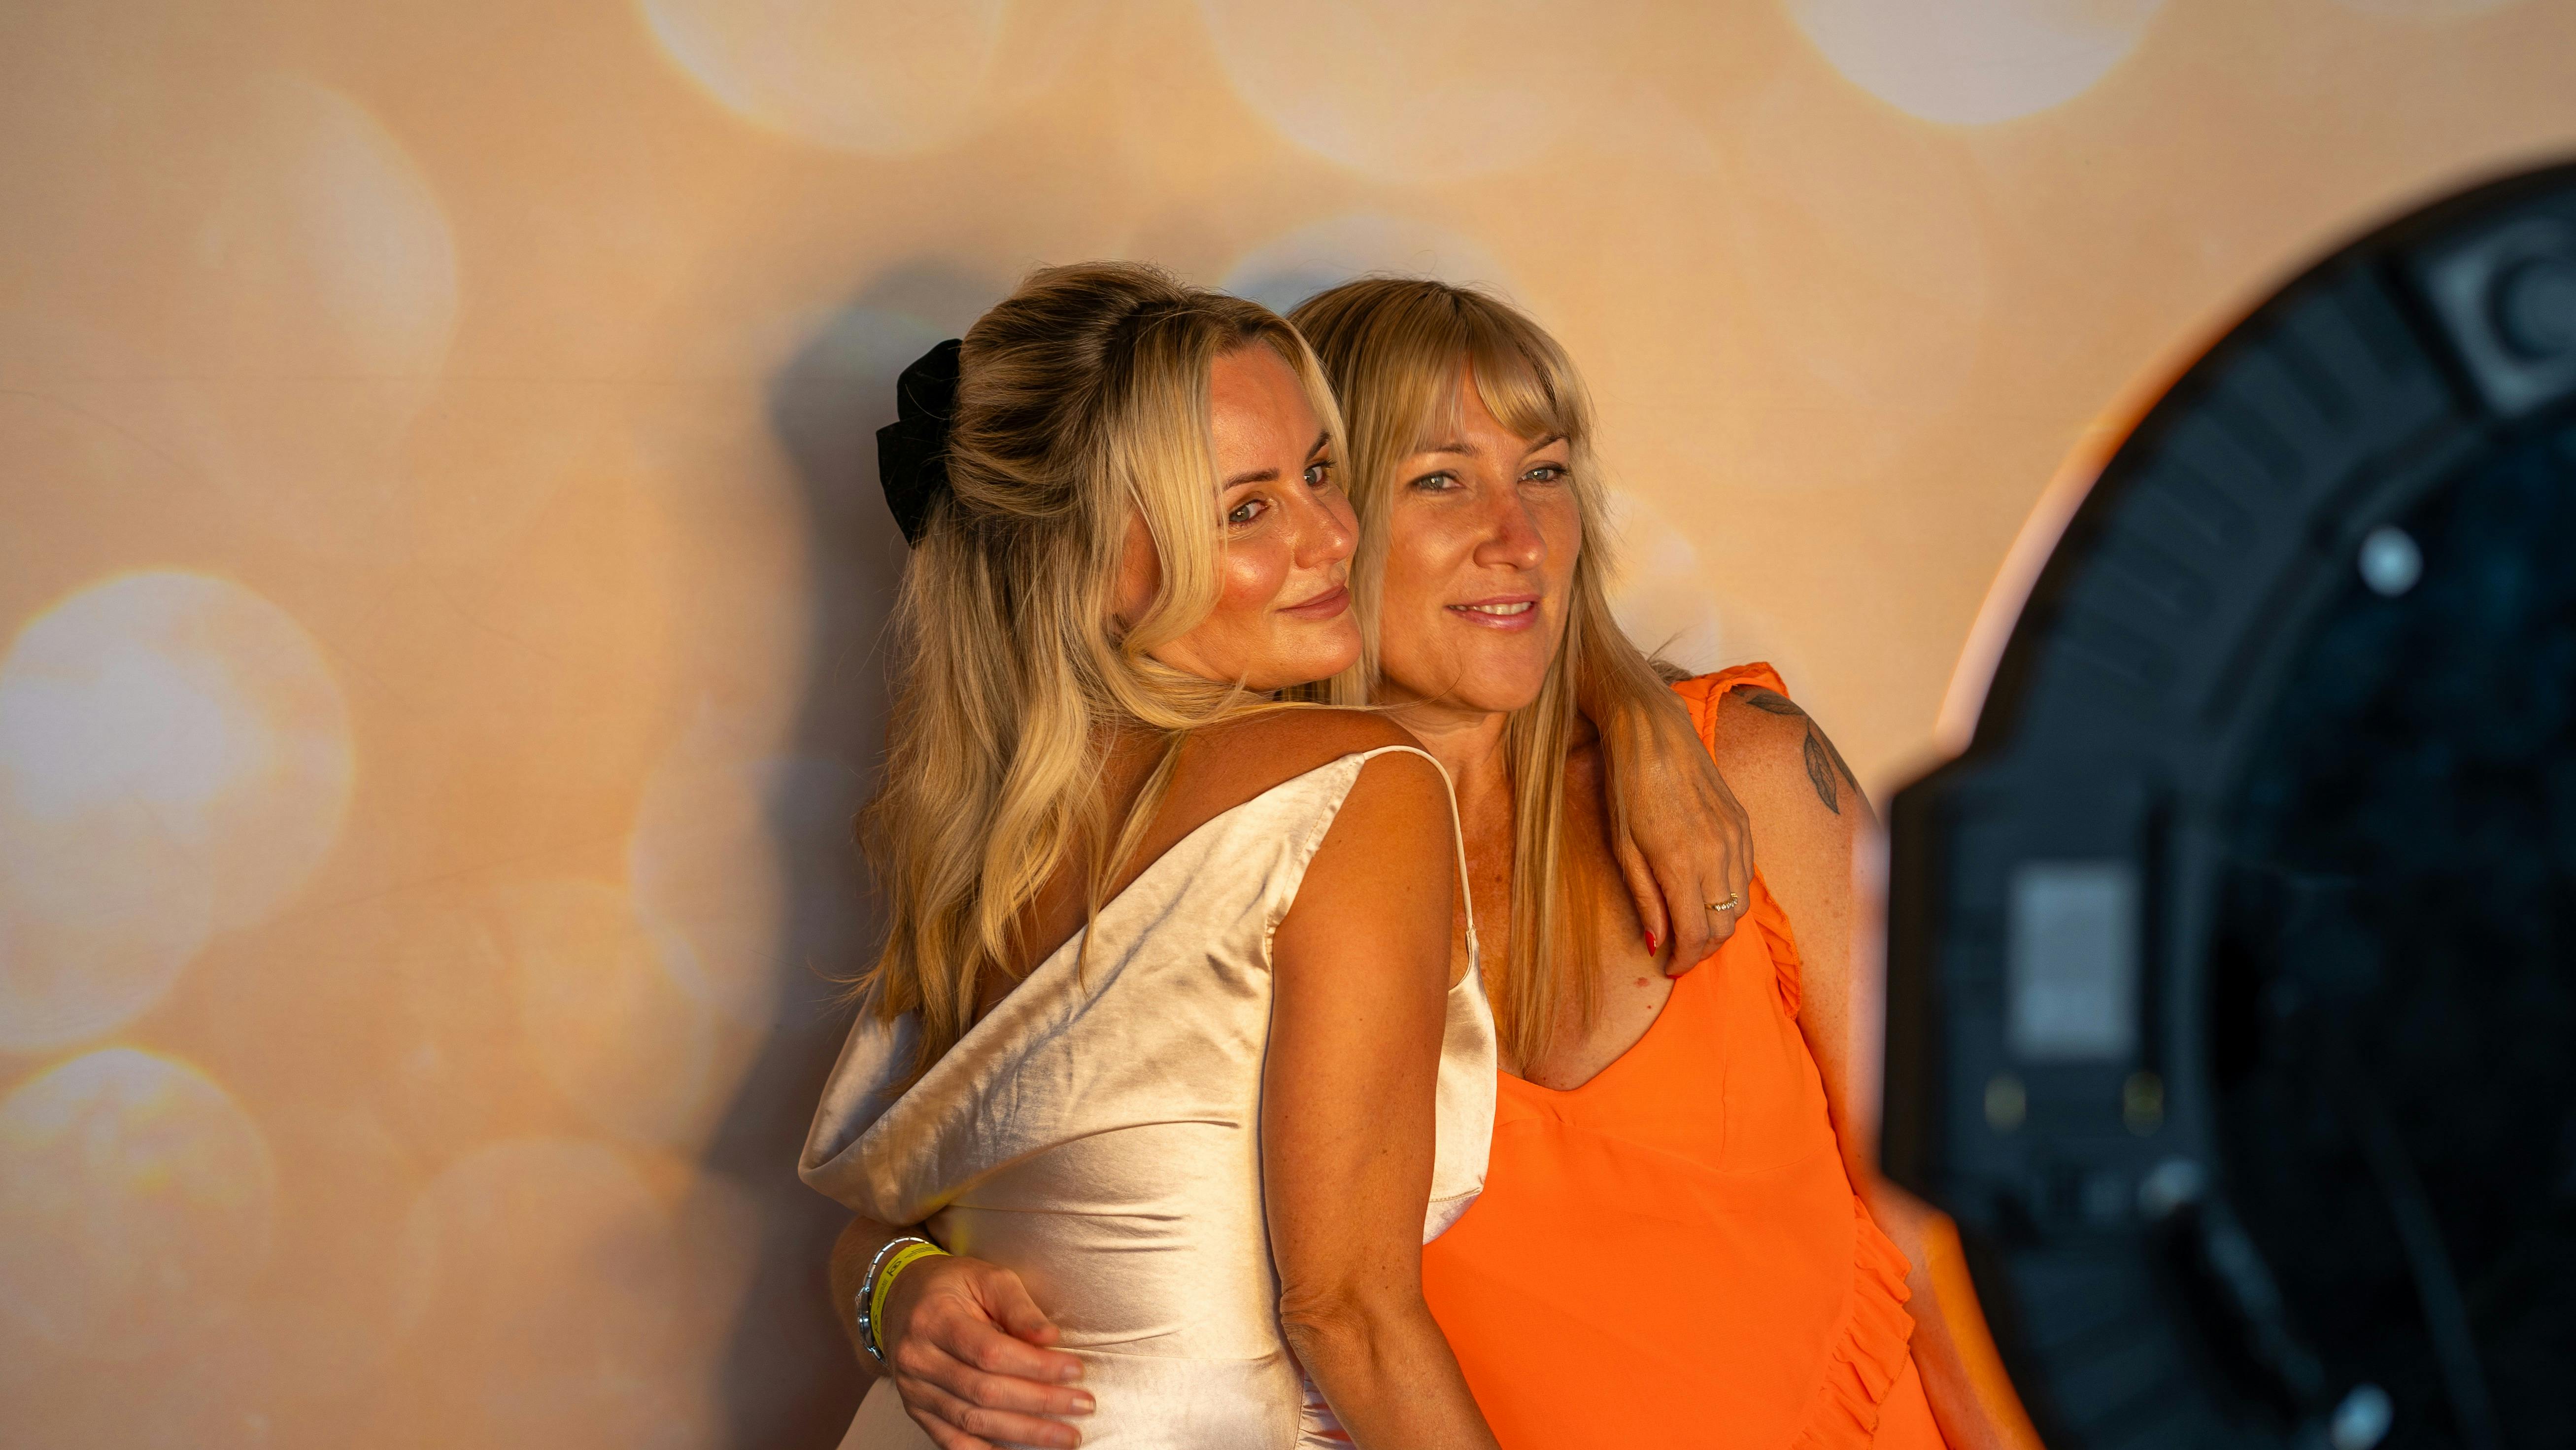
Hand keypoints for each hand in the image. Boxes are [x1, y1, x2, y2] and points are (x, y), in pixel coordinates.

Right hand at [879, 1254, 1093, 1449]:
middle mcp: (918, 1358)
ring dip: (1024, 1433)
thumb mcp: (986, 1277)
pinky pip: (951, 1442)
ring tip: (1066, 1436)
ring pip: (972, 1421)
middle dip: (1040, 1402)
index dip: (1036, 1365)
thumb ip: (1019, 1306)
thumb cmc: (952, 1285)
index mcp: (935, 1319)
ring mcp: (914, 1390)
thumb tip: (1051, 1337)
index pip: (990, 1352)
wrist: (898, 1298)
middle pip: (984, 1391)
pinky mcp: (916, 1411)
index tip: (1076, 1370)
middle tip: (1084, 1406)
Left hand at [1601, 691, 1753, 972]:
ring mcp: (1735, 838)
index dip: (1685, 959)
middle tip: (1679, 951)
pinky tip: (1707, 893)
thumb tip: (1656, 942)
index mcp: (1681, 864)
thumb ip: (1644, 898)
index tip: (1669, 966)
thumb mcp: (1623, 848)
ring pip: (1740, 905)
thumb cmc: (1627, 788)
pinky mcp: (1743, 824)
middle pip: (1724, 927)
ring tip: (1692, 925)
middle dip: (1703, 948)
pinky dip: (1730, 896)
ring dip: (1719, 924)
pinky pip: (1746, 876)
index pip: (1696, 934)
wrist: (1653, 734)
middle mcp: (1716, 854)